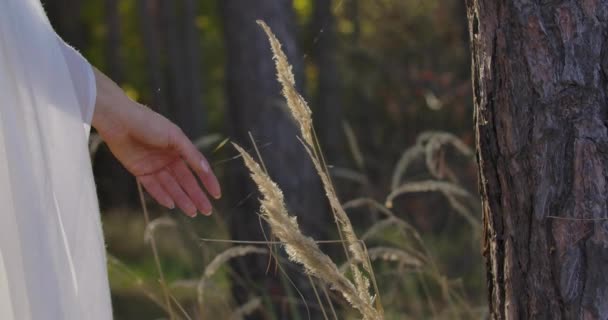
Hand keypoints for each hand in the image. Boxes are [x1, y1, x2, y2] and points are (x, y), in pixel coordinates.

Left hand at [91, 69, 219, 216]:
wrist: (119, 119)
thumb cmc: (149, 122)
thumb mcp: (174, 136)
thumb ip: (190, 154)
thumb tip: (205, 169)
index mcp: (180, 147)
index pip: (198, 168)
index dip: (208, 181)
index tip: (217, 194)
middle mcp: (168, 158)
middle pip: (186, 181)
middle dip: (196, 196)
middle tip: (207, 211)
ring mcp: (154, 165)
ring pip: (171, 186)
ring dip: (182, 199)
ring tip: (192, 212)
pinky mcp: (139, 170)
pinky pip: (153, 186)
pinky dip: (162, 195)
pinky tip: (171, 205)